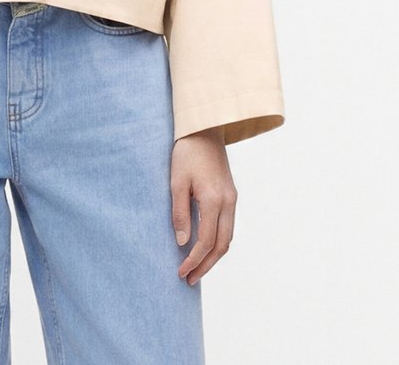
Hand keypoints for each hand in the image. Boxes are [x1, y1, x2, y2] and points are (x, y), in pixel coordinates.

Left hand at [170, 125, 236, 285]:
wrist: (204, 129)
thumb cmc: (187, 153)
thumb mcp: (177, 181)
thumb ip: (180, 213)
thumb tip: (183, 243)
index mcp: (214, 199)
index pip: (206, 241)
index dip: (194, 260)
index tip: (181, 272)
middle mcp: (228, 202)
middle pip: (222, 245)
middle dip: (206, 265)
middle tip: (189, 279)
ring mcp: (232, 198)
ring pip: (228, 237)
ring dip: (214, 256)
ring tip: (197, 268)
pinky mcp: (231, 195)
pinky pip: (228, 226)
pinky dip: (218, 242)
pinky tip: (205, 246)